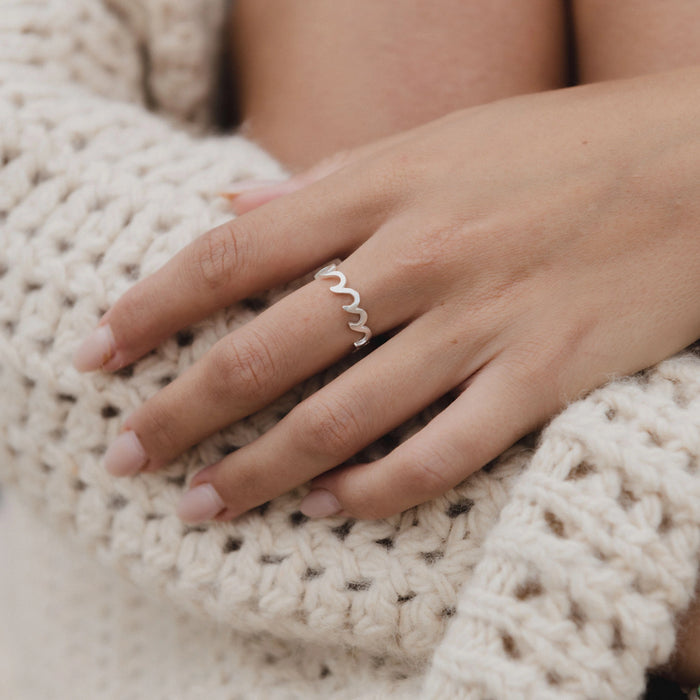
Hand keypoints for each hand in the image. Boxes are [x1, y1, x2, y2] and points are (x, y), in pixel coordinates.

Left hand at [73, 67, 699, 523]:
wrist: (694, 160)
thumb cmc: (555, 147)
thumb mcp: (432, 142)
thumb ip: (326, 181)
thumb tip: (232, 201)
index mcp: (381, 188)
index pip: (231, 253)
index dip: (152, 307)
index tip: (97, 352)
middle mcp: (417, 257)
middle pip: (263, 350)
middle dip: (180, 411)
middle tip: (125, 455)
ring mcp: (480, 321)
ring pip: (338, 419)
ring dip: (259, 472)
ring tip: (203, 505)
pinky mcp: (544, 373)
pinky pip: (441, 453)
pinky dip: (378, 489)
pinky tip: (332, 505)